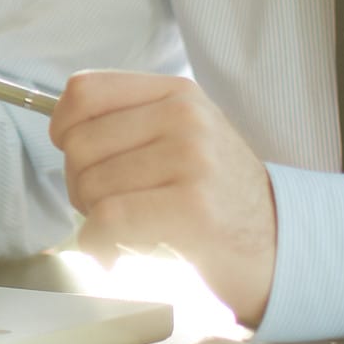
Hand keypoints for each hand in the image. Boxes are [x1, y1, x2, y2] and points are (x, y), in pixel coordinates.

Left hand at [49, 72, 278, 324]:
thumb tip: (61, 130)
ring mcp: (193, 160)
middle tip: (110, 210)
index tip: (70, 152)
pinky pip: (109, 219)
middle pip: (80, 145)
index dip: (62, 126)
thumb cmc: (220, 198)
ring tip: (127, 231)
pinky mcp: (193, 208)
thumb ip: (131, 123)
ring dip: (94, 220)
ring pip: (91, 186)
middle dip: (79, 187)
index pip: (85, 91)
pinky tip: (114, 253)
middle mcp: (186, 117)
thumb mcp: (184, 138)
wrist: (282, 245)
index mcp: (177, 94)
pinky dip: (98, 244)